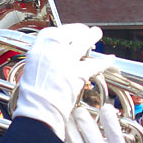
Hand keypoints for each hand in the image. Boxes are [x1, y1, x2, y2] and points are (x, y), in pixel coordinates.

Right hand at [13, 24, 114, 140]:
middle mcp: (51, 51)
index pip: (53, 31)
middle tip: (86, 32)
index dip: (65, 31)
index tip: (70, 32)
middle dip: (81, 31)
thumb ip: (43, 58)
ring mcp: (65, 61)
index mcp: (37, 49)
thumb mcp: (32, 69)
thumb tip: (53, 54)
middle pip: (70, 33)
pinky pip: (95, 64)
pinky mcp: (78, 74)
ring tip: (96, 33)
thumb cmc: (32, 96)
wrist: (37, 112)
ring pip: (83, 42)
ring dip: (92, 36)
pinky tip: (110, 59)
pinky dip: (105, 61)